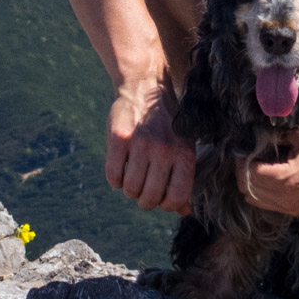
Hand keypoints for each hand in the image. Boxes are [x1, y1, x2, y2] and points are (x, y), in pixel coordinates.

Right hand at [106, 85, 194, 214]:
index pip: (177, 198)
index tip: (161, 199)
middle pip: (151, 197)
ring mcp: (141, 144)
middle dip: (145, 201)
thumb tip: (184, 211)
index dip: (167, 206)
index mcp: (184, 155)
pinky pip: (113, 175)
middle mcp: (164, 150)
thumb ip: (183, 179)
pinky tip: (120, 167)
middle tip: (143, 191)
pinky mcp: (119, 138)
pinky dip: (115, 179)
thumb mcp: (183, 147)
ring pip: (130, 189)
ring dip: (129, 189)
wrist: (145, 87)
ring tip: (132, 176)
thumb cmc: (167, 125)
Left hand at [240, 128, 298, 215]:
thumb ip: (278, 136)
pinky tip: (270, 176)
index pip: (249, 175)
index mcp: (288, 179)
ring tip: (258, 165)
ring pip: (256, 200)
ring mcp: (294, 208)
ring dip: (252, 184)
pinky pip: (269, 205)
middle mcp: (288, 199)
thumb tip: (258, 135)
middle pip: (248, 189)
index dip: (242, 160)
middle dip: (244, 172)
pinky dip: (263, 192)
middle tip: (249, 155)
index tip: (244, 148)